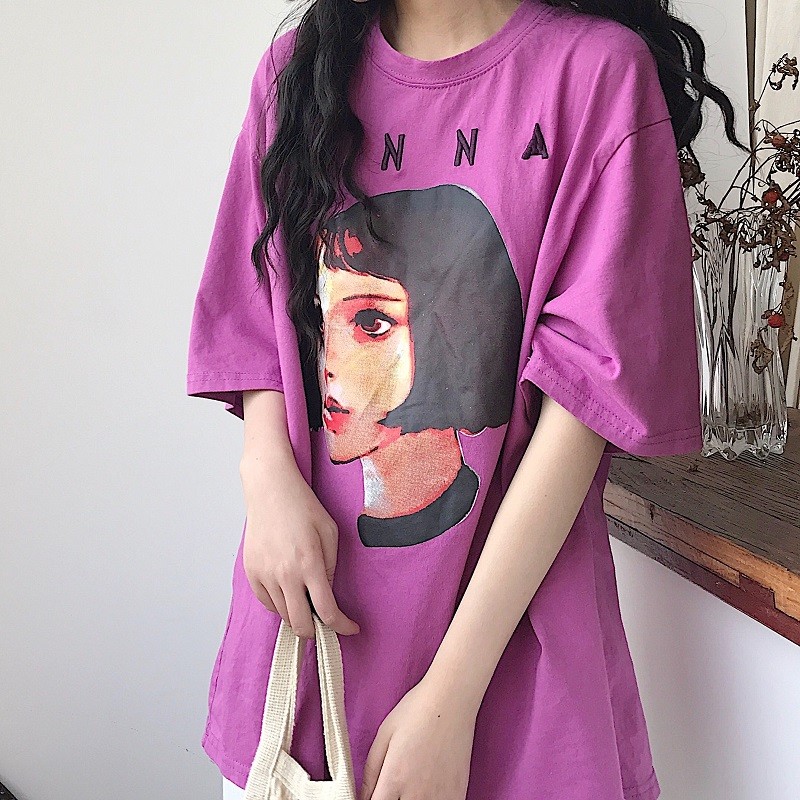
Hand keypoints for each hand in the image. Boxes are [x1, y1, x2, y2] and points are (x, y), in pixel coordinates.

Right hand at [240, 452, 359, 639]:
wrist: (270, 488)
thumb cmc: (303, 505)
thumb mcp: (329, 532)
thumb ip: (331, 567)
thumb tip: (328, 593)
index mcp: (309, 564)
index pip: (327, 611)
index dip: (342, 626)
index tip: (351, 628)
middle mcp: (284, 574)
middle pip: (300, 624)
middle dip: (317, 630)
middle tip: (326, 621)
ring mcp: (264, 574)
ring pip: (283, 615)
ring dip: (298, 615)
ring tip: (307, 598)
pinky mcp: (251, 572)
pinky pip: (267, 602)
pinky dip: (280, 604)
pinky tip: (289, 591)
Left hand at [359, 676, 476, 799]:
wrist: (452, 700)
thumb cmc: (416, 712)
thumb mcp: (383, 736)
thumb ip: (370, 773)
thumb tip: (363, 798)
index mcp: (394, 779)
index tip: (375, 794)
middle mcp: (417, 794)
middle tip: (392, 787)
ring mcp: (440, 797)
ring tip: (410, 785)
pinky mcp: (457, 795)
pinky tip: (428, 787)